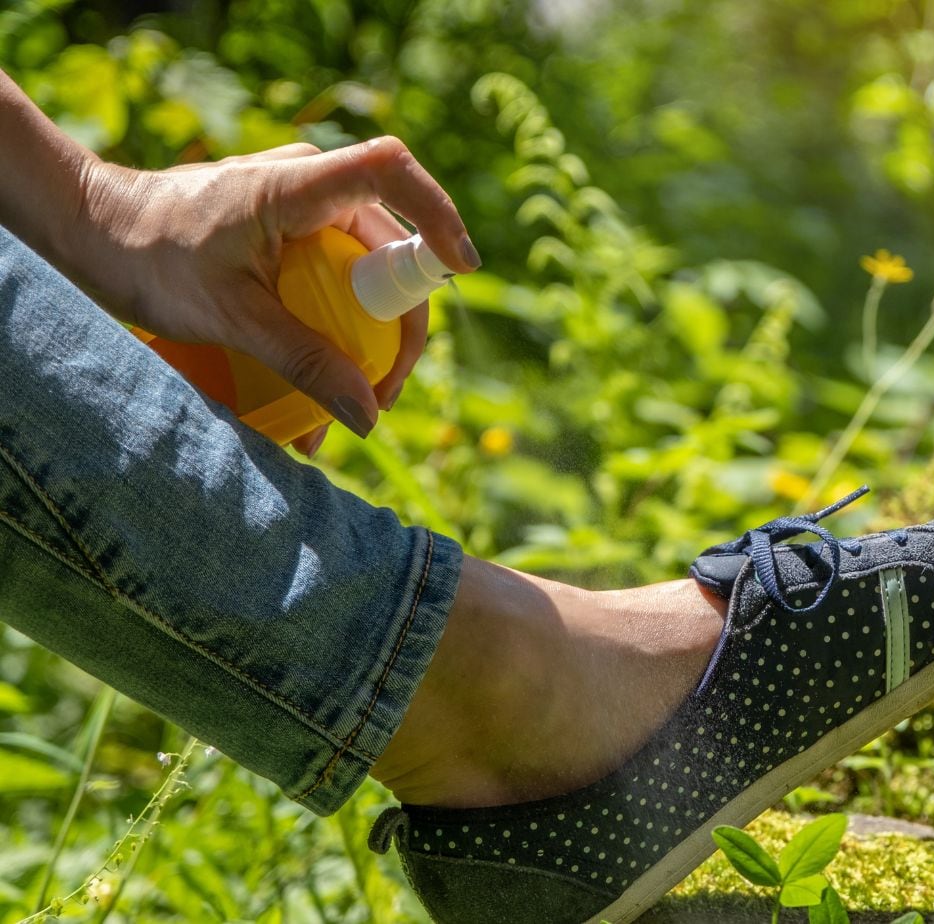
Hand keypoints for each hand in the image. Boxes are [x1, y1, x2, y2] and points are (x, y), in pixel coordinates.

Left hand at [70, 137, 480, 450]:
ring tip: (345, 404)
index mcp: (295, 186)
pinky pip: (337, 271)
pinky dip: (339, 323)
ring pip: (366, 267)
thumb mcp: (229, 318)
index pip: (390, 171)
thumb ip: (303, 361)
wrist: (90, 228)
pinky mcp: (292, 224)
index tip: (461, 269)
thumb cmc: (146, 257)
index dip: (438, 214)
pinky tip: (320, 379)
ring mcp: (302, 201)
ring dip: (367, 336)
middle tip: (382, 393)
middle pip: (390, 247)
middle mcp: (309, 182)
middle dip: (398, 326)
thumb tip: (368, 415)